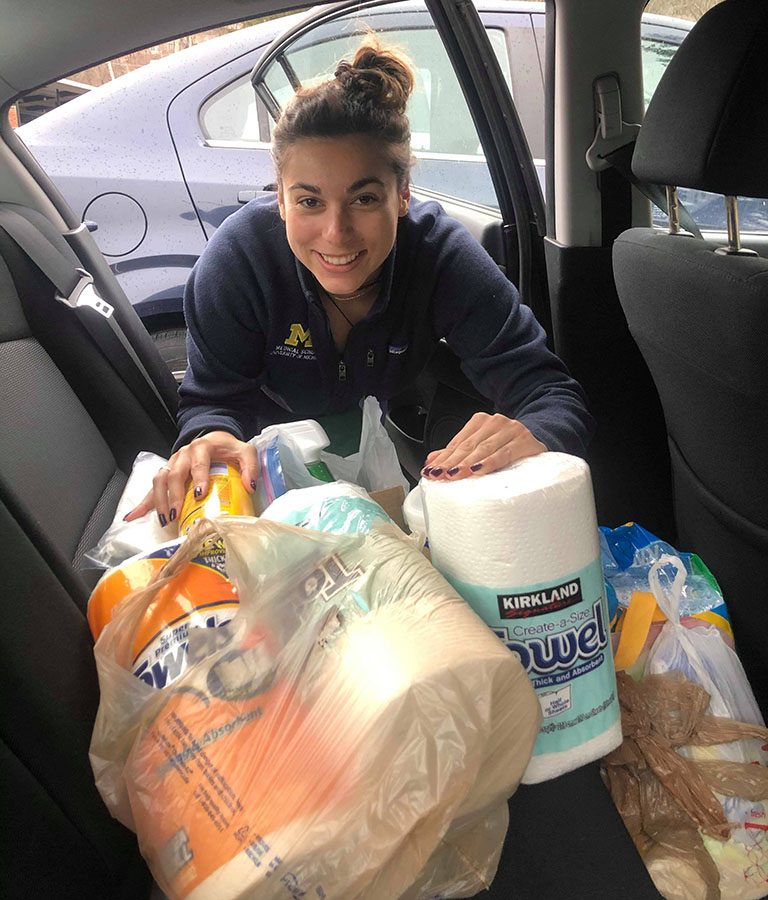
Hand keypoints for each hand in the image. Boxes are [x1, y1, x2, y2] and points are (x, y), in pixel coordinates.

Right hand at [124, 431, 258, 527]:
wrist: (214, 436)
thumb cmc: (228, 448)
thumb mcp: (244, 452)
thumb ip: (250, 466)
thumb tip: (250, 486)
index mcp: (202, 447)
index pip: (198, 462)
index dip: (198, 477)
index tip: (199, 494)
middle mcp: (183, 454)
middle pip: (174, 474)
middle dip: (174, 496)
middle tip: (177, 514)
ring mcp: (172, 463)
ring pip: (159, 480)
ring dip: (159, 500)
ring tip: (165, 519)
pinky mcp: (166, 473)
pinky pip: (151, 488)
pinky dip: (142, 503)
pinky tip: (132, 517)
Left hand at [421, 413, 545, 480]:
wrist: (539, 442)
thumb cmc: (507, 447)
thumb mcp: (480, 447)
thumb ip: (457, 453)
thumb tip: (431, 460)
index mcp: (480, 421)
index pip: (457, 442)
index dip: (443, 458)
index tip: (431, 471)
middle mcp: (495, 422)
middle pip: (468, 446)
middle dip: (452, 462)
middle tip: (439, 475)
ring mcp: (511, 430)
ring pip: (484, 449)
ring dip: (467, 463)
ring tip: (455, 474)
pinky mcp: (525, 441)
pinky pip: (504, 453)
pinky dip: (490, 462)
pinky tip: (479, 469)